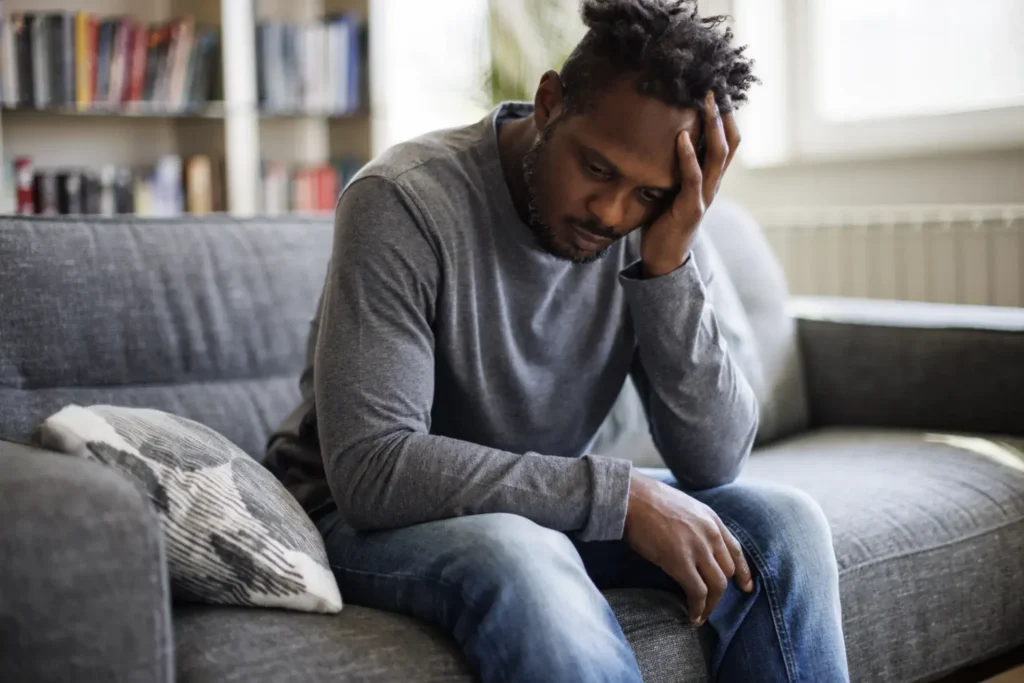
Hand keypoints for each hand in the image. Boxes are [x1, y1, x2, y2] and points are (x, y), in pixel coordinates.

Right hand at [623, 470, 753, 625]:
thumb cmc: (647, 500)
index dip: (743, 571)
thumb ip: (694, 524)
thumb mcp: (683, 506)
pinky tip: (693, 615)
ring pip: (718, 585)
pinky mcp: (681, 562)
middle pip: (728, 571)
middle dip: (722, 591)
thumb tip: (691, 542)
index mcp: (711, 519)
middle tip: (712, 603)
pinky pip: (698, 592)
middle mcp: (710, 534)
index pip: (735, 550)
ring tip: (701, 615)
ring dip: (711, 605)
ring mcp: (698, 548)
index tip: (745, 586)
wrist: (631, 497)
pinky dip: (698, 608)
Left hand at [640, 91, 741, 277]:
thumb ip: (675, 168)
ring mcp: (704, 197)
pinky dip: (688, 156)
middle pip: (728, 143)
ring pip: (717, 156)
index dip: (726, 117)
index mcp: (710, 179)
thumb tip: (661, 138)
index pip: (727, 143)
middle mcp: (713, 185)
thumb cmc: (664, 221)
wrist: (663, 258)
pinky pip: (693, 178)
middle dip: (722, 115)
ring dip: (712, 127)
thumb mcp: (671, 188)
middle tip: (714, 88)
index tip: (718, 91)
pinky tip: (681, 136)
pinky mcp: (690, 208)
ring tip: (706, 103)